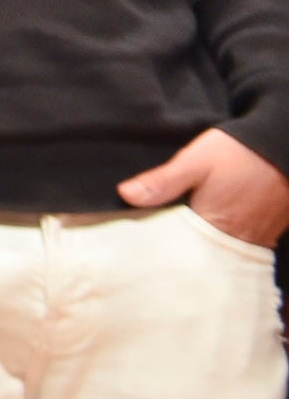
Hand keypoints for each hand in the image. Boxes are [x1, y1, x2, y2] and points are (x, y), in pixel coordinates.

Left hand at [119, 127, 288, 246]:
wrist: (280, 145)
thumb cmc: (238, 153)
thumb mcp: (194, 161)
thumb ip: (163, 181)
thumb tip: (126, 195)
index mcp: (214, 225)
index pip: (179, 248)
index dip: (160, 245)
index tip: (140, 243)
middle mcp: (238, 239)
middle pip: (201, 253)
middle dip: (181, 250)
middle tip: (158, 243)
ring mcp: (257, 238)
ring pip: (221, 251)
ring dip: (203, 247)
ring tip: (182, 239)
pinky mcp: (269, 232)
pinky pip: (241, 246)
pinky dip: (225, 241)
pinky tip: (211, 231)